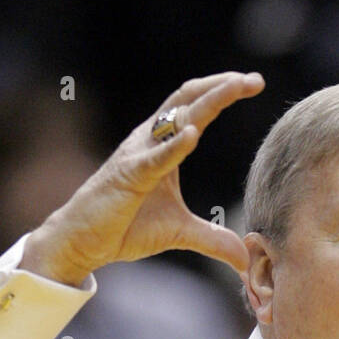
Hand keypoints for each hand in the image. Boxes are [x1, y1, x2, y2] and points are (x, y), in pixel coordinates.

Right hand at [20, 72, 264, 285]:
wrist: (84, 241)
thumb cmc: (126, 227)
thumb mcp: (180, 233)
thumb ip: (213, 240)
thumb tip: (243, 259)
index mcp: (163, 145)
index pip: (196, 108)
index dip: (223, 93)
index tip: (254, 83)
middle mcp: (150, 140)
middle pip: (189, 100)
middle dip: (222, 86)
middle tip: (253, 78)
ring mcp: (138, 155)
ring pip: (175, 119)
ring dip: (207, 102)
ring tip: (233, 87)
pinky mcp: (127, 177)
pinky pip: (153, 158)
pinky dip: (174, 146)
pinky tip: (194, 134)